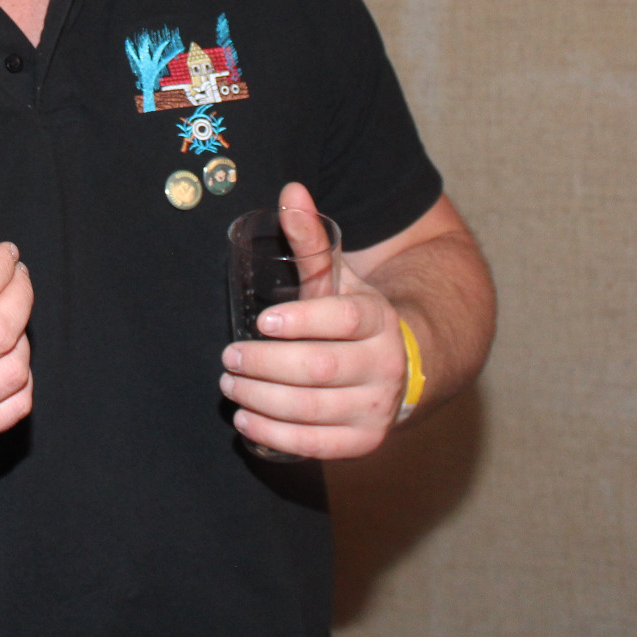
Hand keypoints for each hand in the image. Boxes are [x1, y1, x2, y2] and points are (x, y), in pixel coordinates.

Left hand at [219, 183, 405, 459]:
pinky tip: (248, 418)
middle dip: (266, 364)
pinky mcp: (365, 441)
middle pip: (319, 369)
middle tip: (229, 356)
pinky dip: (278, 435)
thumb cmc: (354, 319)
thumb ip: (311, 239)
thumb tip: (290, 190)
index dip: (302, 321)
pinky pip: (320, 446)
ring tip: (230, 385)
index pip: (343, 320)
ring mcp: (377, 407)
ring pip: (314, 409)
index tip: (263, 322)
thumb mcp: (338, 278)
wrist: (407, 367)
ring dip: (263, 398)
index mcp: (378, 318)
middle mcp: (384, 364)